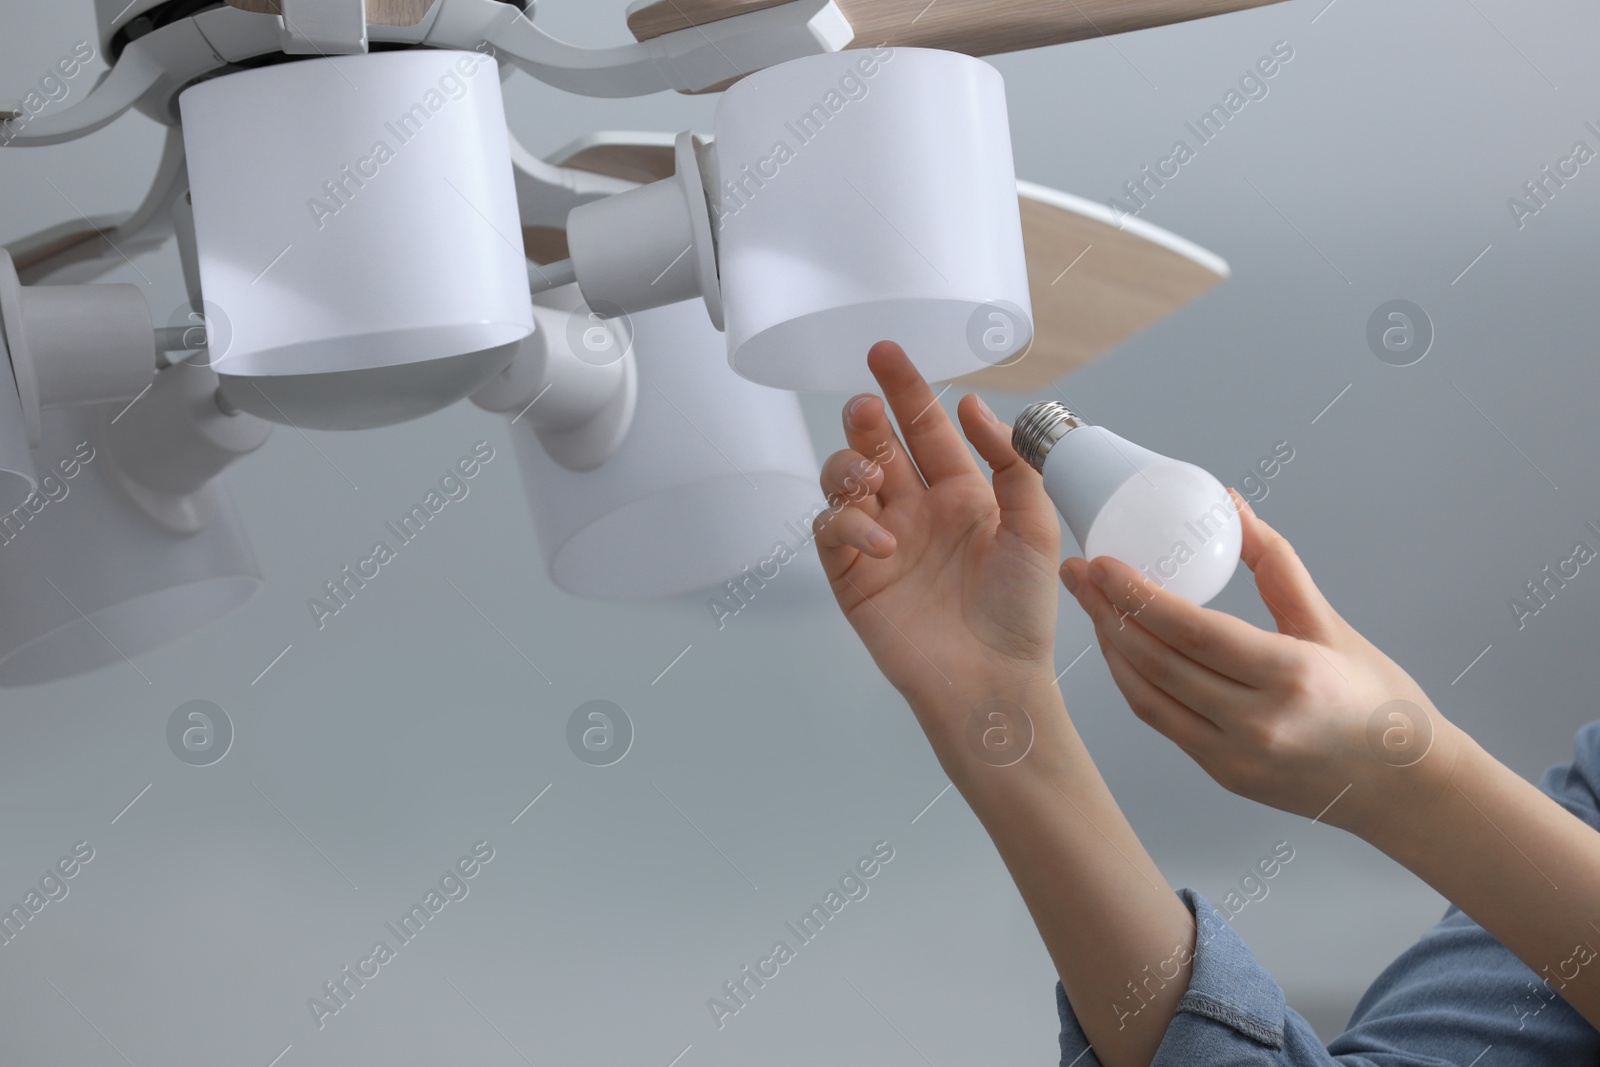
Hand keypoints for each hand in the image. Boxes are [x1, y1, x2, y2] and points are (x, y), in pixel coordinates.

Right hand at [813, 342, 1061, 724]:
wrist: (992, 681)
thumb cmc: (1020, 611)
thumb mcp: (1035, 526)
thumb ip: (1011, 461)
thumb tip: (972, 405)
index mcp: (959, 493)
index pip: (924, 427)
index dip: (904, 388)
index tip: (885, 353)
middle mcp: (915, 510)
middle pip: (875, 444)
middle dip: (865, 418)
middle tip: (866, 408)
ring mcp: (880, 541)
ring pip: (843, 479)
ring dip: (849, 466)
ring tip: (873, 479)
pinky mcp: (853, 576)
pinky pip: (832, 531)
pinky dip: (849, 526)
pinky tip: (883, 542)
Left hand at [1060, 491, 1464, 839]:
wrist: (1404, 788)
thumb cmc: (1377, 700)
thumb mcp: (1329, 624)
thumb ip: (1275, 564)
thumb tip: (1231, 505)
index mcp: (1291, 676)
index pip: (1192, 630)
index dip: (1137, 596)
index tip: (1103, 563)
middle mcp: (1258, 722)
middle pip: (1158, 662)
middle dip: (1108, 613)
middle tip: (1079, 573)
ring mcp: (1236, 757)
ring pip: (1148, 697)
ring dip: (1112, 649)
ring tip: (1092, 606)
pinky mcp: (1223, 775)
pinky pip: (1162, 722)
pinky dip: (1135, 683)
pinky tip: (1121, 649)